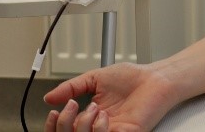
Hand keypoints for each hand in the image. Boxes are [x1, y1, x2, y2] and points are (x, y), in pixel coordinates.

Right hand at [44, 63, 178, 131]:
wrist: (155, 77)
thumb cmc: (131, 77)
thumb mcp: (94, 78)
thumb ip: (71, 87)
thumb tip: (49, 97)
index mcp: (91, 117)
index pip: (66, 130)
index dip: (56, 125)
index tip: (55, 111)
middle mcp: (100, 127)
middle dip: (66, 124)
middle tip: (74, 106)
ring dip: (83, 126)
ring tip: (95, 108)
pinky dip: (99, 129)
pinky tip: (104, 115)